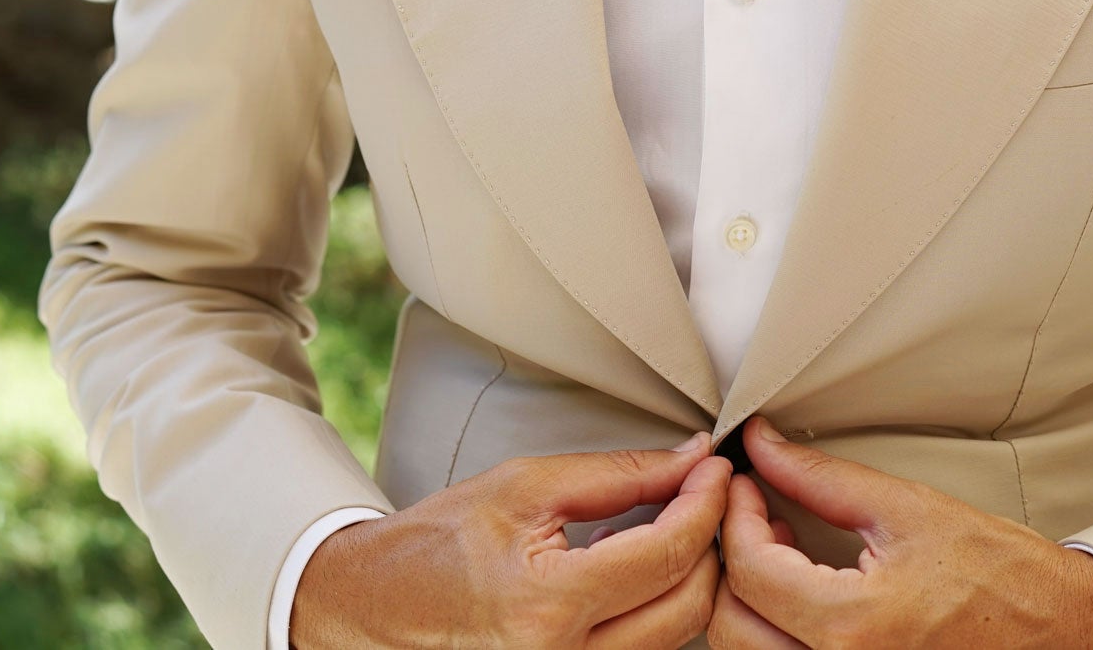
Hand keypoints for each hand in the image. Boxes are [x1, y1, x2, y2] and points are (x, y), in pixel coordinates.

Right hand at [293, 431, 729, 648]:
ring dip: (689, 579)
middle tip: (706, 495)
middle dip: (711, 543)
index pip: (667, 554)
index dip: (707, 502)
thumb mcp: (526, 487)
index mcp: (546, 604)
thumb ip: (619, 475)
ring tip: (673, 529)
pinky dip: (659, 612)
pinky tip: (642, 574)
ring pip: (676, 637)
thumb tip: (691, 460)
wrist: (375, 605)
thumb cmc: (438, 545)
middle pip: (689, 606)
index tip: (717, 469)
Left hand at [709, 418, 1092, 648]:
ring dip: (749, 603)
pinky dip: (775, 635)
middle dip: (732, 564)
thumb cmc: (1004, 576)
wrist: (1066, 633)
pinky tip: (803, 599)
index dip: (735, 515)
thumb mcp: (908, 509)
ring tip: (784, 556)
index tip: (745, 485)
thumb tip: (763, 446)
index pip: (749, 570)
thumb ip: (822, 479)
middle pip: (731, 626)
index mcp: (854, 625)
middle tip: (759, 518)